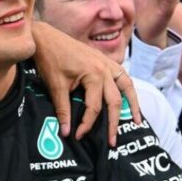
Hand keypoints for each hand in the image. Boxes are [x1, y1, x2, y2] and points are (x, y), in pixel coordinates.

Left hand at [32, 22, 140, 146]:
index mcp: (94, 75)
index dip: (87, 124)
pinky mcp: (104, 60)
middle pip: (115, 101)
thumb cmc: (50, 60)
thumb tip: (66, 132)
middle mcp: (106, 69)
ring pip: (126, 86)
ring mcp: (107, 63)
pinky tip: (128, 98)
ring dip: (132, 104)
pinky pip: (122, 76)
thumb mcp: (55, 86)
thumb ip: (63, 110)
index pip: (94, 107)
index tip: (78, 136)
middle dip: (114, 123)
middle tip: (113, 142)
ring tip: (135, 121)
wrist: (46, 38)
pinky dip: (127, 88)